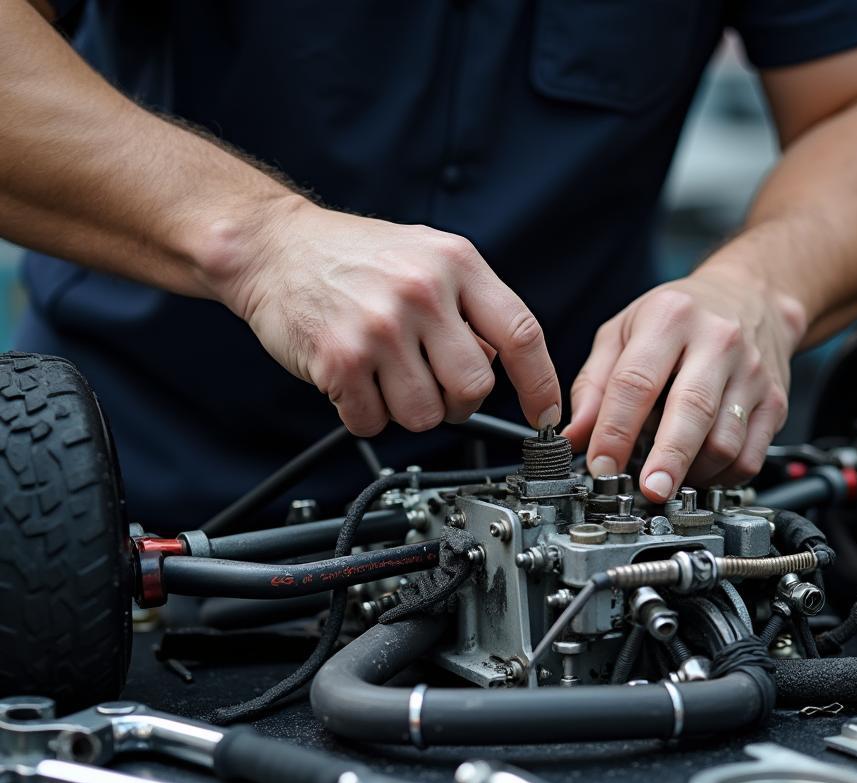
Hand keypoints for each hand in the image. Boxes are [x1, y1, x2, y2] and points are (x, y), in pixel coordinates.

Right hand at [210, 198, 561, 433]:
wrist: (273, 248)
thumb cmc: (354, 257)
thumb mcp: (428, 258)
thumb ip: (470, 308)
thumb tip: (498, 365)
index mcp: (456, 263)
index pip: (521, 334)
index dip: (541, 384)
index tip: (545, 415)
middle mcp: (422, 292)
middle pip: (474, 388)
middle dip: (458, 402)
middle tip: (433, 385)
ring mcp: (381, 327)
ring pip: (425, 415)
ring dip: (408, 410)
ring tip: (386, 376)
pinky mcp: (341, 360)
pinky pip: (374, 423)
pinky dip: (365, 415)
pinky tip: (354, 382)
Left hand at [563, 264, 805, 501]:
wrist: (754, 297)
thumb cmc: (680, 318)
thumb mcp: (623, 332)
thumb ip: (593, 384)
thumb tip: (575, 436)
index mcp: (670, 318)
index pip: (637, 382)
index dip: (615, 431)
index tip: (601, 465)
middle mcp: (717, 341)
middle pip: (691, 410)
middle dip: (667, 459)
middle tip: (648, 491)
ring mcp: (751, 373)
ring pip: (724, 441)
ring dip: (692, 472)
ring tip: (667, 477)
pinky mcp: (775, 402)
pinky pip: (749, 456)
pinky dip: (721, 477)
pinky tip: (699, 472)